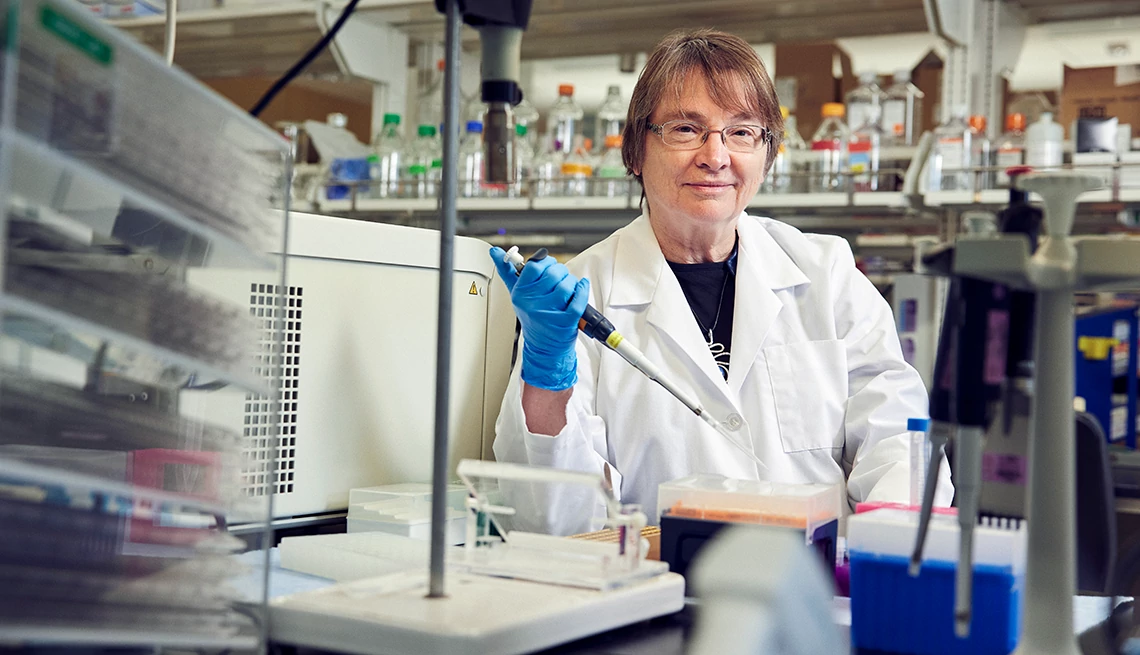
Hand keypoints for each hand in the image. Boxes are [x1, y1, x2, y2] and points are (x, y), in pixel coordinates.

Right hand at [490, 247, 589, 390]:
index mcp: (520, 294)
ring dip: (572, 283)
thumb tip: (495, 252)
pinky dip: (582, 291)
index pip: (535, 266)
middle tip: (560, 279)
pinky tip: (581, 288)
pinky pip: (578, 300)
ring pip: (566, 285)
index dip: (546, 262)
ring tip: (569, 289)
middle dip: (562, 272)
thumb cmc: (533, 317)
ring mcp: (548, 313)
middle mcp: (532, 303)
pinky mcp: (564, 322)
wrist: (543, 348)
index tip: (549, 267)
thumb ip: (507, 271)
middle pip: (554, 273)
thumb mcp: (517, 295)